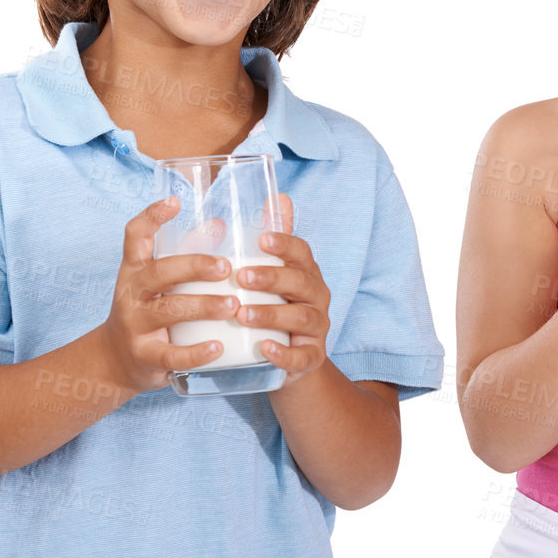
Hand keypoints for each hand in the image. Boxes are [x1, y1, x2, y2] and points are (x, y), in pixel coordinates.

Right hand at [102, 196, 239, 393]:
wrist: (114, 360)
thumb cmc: (148, 311)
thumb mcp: (158, 282)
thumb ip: (186, 254)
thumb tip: (221, 222)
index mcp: (135, 269)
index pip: (134, 236)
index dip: (151, 216)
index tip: (175, 202)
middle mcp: (131, 293)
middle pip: (158, 273)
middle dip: (194, 266)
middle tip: (226, 267)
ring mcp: (135, 325)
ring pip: (168, 311)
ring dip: (204, 306)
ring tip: (234, 304)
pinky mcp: (145, 356)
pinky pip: (171, 355)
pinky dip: (196, 352)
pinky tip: (219, 347)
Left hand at [237, 193, 332, 385]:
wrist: (287, 363)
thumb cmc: (273, 309)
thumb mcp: (271, 275)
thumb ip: (271, 240)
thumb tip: (275, 195)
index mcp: (305, 274)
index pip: (301, 253)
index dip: (285, 244)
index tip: (262, 238)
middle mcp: (315, 298)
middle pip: (301, 283)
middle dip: (272, 277)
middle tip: (241, 276)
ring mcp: (316, 329)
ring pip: (301, 318)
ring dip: (272, 313)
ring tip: (243, 314)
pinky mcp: (310, 358)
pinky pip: (302, 357)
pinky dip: (284, 353)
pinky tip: (264, 348)